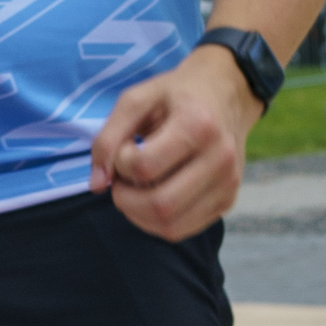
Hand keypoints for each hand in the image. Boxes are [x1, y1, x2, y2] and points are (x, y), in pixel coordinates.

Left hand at [89, 46, 260, 241]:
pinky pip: (182, 230)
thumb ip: (108, 137)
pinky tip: (149, 197)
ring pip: (170, 226)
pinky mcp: (228, 201)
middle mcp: (220, 158)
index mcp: (198, 125)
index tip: (123, 148)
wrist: (225, 94)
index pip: (144, 167)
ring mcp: (228, 183)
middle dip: (124, 198)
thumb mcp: (135, 100)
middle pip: (160, 204)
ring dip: (137, 214)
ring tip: (134, 189)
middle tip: (120, 179)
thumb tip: (97, 185)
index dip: (120, 164)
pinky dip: (154, 222)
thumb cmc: (174, 95)